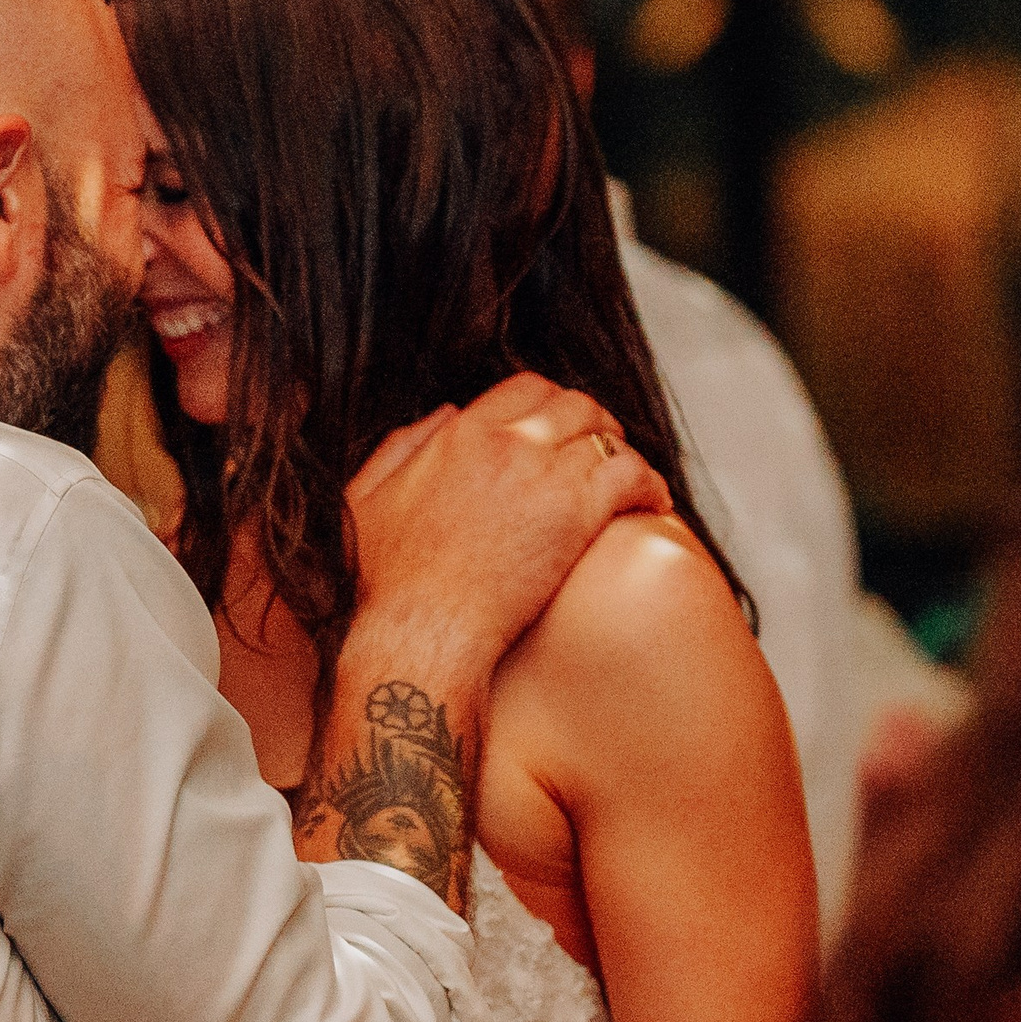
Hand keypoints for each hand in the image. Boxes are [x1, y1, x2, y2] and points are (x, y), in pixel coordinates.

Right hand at [346, 374, 669, 677]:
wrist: (420, 632)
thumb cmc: (387, 584)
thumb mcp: (366, 500)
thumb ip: (399, 448)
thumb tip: (441, 415)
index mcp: (458, 435)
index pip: (525, 390)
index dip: (550, 404)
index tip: (558, 427)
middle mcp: (505, 442)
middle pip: (573, 404)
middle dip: (593, 422)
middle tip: (602, 448)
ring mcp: (543, 474)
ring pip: (605, 436)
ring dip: (622, 451)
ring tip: (630, 476)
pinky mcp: (576, 513)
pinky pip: (632, 475)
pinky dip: (650, 484)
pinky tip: (654, 502)